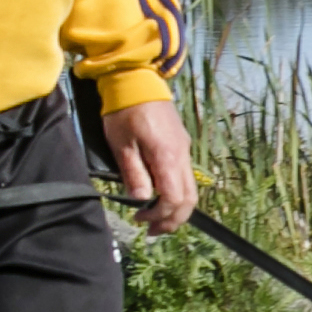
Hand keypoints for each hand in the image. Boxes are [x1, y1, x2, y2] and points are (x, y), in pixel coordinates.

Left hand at [101, 97, 199, 233]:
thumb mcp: (121, 145)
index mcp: (167, 156)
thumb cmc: (124, 112)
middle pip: (189, 199)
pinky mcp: (181, 144)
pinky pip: (185, 176)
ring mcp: (184, 149)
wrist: (136, 80)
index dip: (159, 215)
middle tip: (153, 230)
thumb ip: (133, 174)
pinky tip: (160, 195)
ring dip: (175, 208)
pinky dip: (176, 194)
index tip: (140, 219)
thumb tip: (141, 200)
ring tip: (157, 218)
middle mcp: (182, 155)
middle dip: (173, 219)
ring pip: (190, 189)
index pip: (173, 198)